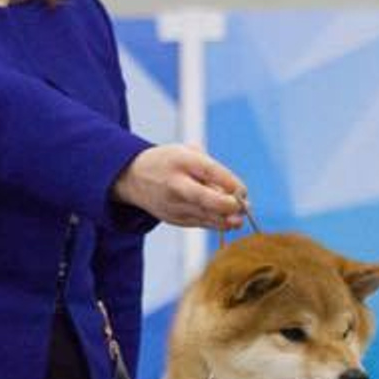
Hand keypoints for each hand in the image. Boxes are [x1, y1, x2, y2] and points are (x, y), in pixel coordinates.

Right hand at [114, 144, 247, 229]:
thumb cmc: (170, 163)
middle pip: (206, 199)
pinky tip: (228, 221)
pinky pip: (201, 223)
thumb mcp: (188, 154)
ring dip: (227, 219)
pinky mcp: (174, 219)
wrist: (133, 178)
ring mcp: (173, 204)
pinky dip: (217, 223)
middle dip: (229, 206)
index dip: (230, 183)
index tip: (243, 191)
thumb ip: (212, 170)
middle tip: (245, 208)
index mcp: (181, 160)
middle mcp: (176, 184)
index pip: (210, 172)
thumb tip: (238, 193)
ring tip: (239, 217)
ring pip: (206, 216)